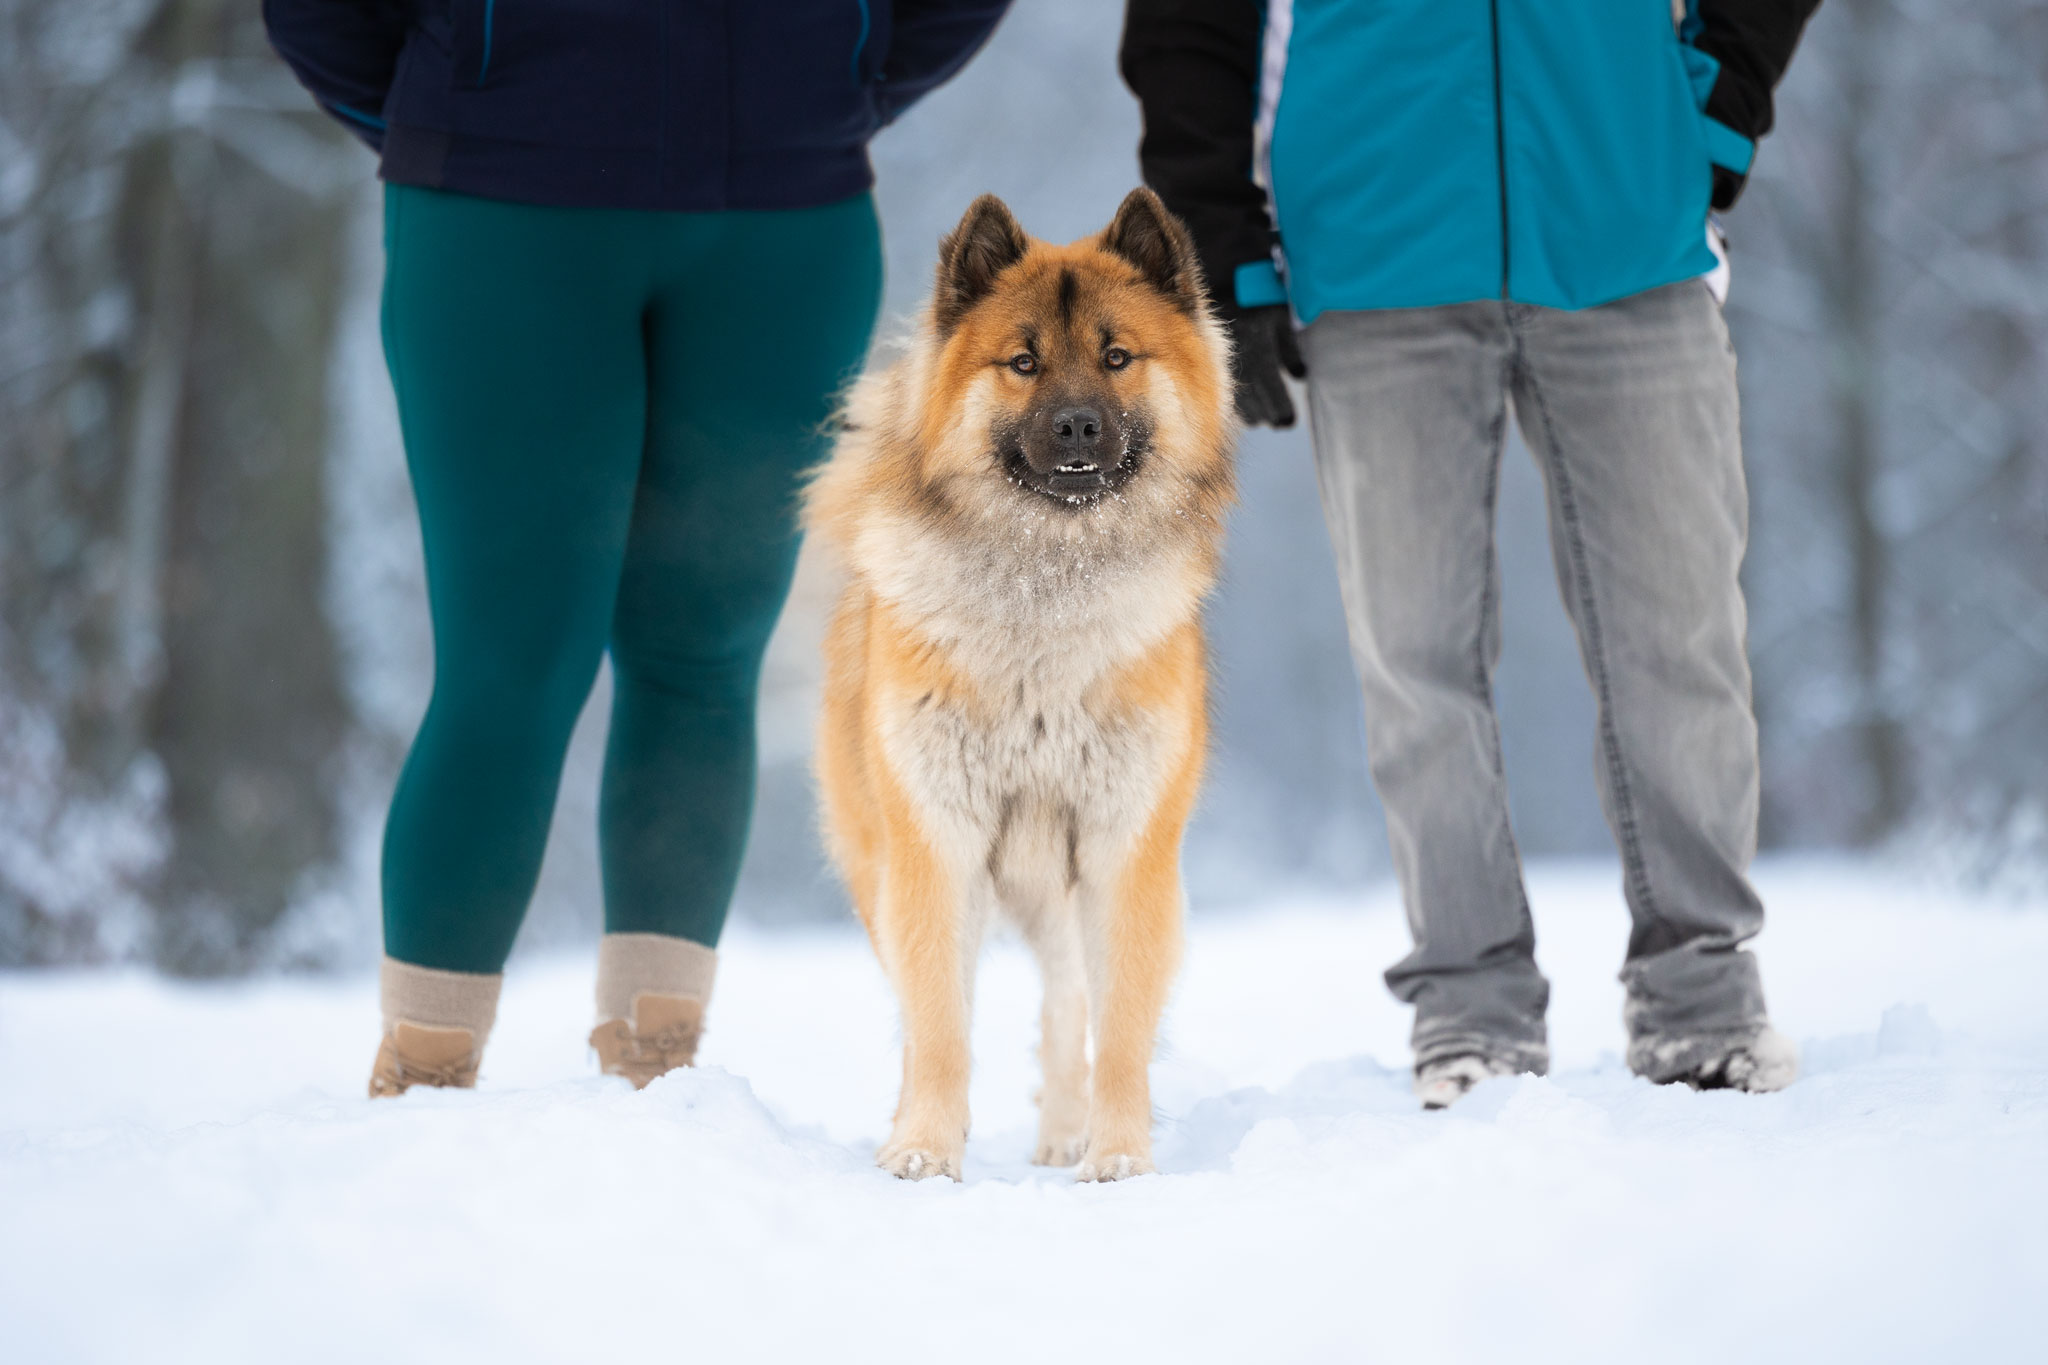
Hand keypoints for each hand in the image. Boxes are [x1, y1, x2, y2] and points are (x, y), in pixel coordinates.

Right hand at [1222, 304, 1306, 427]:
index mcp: (1261, 357)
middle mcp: (1241, 369)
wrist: (1218, 284)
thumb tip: (1299, 376)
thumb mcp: (1280, 318)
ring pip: (1238, 407)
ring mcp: (1223, 371)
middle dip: (1269, 416)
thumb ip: (1290, 350)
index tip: (1288, 421)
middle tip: (1278, 420)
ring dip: (1253, 413)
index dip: (1283, 415)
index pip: (1275, 400)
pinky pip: (1225, 396)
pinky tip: (1243, 403)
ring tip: (1262, 414)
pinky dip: (1237, 403)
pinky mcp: (1210, 368)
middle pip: (1257, 411)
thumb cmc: (1256, 297)